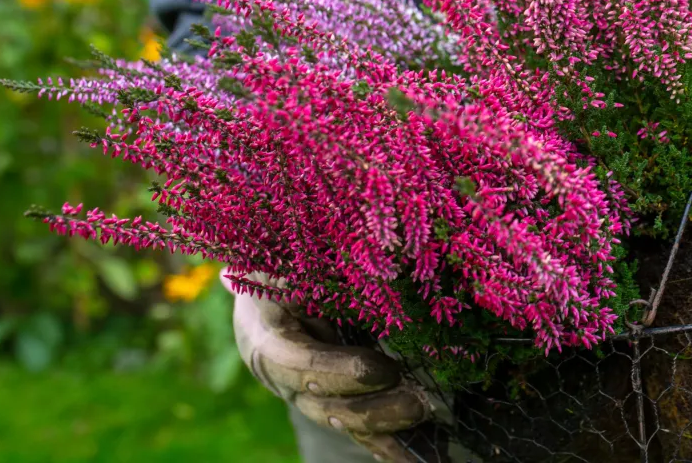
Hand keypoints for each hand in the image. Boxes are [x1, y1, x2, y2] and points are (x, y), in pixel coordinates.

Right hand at [222, 269, 430, 461]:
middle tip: (419, 404)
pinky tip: (417, 456)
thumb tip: (387, 248)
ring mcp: (300, 389)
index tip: (382, 370)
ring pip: (339, 419)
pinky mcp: (326, 398)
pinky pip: (355, 428)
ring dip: (385, 428)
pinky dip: (386, 444)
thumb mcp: (300, 253)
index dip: (337, 370)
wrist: (269, 273)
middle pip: (320, 402)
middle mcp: (277, 369)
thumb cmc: (291, 253)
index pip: (294, 360)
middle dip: (371, 409)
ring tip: (427, 419)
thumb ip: (328, 259)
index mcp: (265, 330)